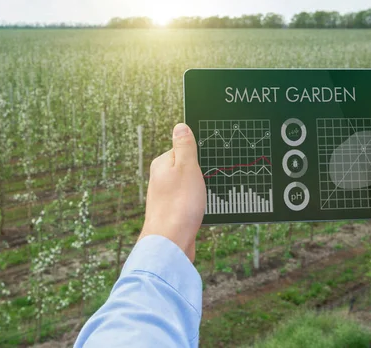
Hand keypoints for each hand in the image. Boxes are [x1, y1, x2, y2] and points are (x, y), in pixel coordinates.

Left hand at [138, 123, 205, 261]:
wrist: (171, 244)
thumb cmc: (179, 205)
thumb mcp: (187, 168)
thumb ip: (184, 146)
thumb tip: (180, 126)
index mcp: (162, 164)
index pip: (183, 149)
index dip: (199, 156)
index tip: (209, 163)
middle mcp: (160, 179)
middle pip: (187, 168)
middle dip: (201, 174)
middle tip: (209, 182)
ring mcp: (165, 197)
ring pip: (190, 187)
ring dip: (201, 191)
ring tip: (205, 199)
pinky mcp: (173, 213)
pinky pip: (190, 203)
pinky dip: (198, 205)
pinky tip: (202, 211)